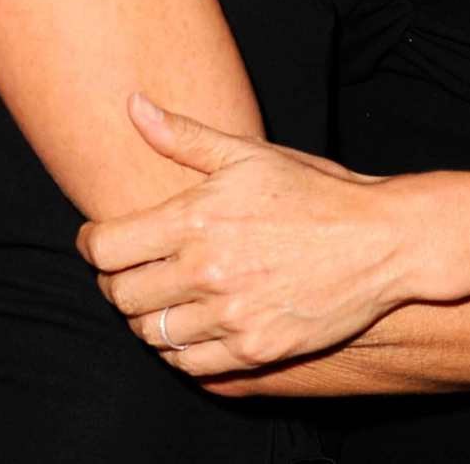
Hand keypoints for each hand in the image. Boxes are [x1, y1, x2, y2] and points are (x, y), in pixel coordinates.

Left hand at [78, 93, 405, 375]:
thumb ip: (184, 137)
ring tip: (159, 297)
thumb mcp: (248, 154)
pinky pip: (188, 365)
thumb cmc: (311, 190)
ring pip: (150, 332)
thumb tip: (132, 104)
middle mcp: (207, 271)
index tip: (98, 242)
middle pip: (122, 294)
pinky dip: (177, 351)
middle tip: (128, 270)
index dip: (91, 245)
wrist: (377, 240)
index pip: (107, 248)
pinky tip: (188, 327)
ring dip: (146, 316)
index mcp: (197, 218)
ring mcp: (230, 315)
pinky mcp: (254, 350)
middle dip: (115, 282)